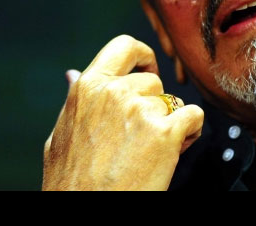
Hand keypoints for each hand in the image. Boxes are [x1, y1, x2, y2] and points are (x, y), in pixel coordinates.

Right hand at [42, 35, 203, 189]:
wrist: (87, 213)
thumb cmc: (73, 185)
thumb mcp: (61, 136)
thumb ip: (76, 101)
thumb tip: (73, 75)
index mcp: (88, 88)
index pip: (124, 46)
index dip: (142, 57)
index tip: (148, 72)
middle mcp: (114, 93)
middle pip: (154, 81)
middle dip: (154, 106)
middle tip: (141, 136)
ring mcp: (141, 110)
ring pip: (173, 102)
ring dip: (171, 123)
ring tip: (151, 151)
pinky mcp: (165, 132)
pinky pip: (194, 116)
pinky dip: (191, 133)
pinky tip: (173, 151)